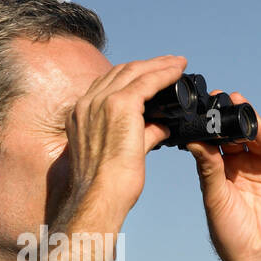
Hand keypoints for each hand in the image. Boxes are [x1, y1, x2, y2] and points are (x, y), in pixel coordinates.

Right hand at [61, 55, 185, 222]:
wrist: (98, 197)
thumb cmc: (109, 187)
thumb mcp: (123, 153)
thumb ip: (142, 135)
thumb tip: (162, 127)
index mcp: (82, 114)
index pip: (108, 85)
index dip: (132, 76)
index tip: (152, 74)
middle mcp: (87, 103)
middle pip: (120, 72)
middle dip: (147, 65)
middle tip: (170, 63)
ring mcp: (100, 102)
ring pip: (133, 72)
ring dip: (158, 65)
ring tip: (177, 63)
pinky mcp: (119, 106)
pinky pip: (146, 81)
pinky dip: (163, 73)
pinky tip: (178, 71)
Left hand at [187, 95, 260, 260]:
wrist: (257, 257)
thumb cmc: (230, 233)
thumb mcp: (214, 195)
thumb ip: (208, 166)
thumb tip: (192, 138)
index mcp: (222, 171)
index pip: (216, 140)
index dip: (209, 123)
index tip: (198, 105)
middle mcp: (243, 166)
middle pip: (236, 134)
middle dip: (227, 116)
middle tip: (216, 96)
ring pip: (255, 138)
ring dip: (246, 119)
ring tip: (234, 101)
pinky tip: (253, 122)